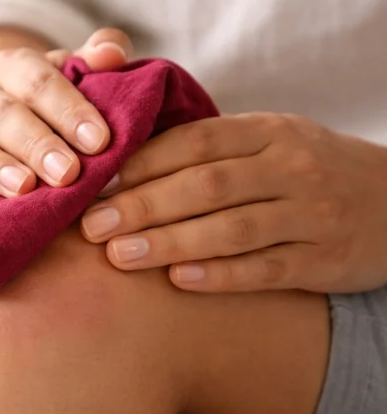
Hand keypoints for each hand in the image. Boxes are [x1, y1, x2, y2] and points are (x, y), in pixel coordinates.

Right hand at [0, 28, 133, 199]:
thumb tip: (113, 53)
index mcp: (12, 66)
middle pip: (2, 113)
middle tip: (67, 173)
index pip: (37, 79)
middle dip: (36, 143)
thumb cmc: (48, 106)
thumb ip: (94, 62)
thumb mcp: (73, 76)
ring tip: (24, 188)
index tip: (98, 141)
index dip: (68, 109)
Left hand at [80, 113, 386, 292]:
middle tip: (90, 225)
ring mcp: (311, 214)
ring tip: (118, 256)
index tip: (96, 182)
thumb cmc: (305, 173)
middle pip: (206, 185)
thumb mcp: (269, 142)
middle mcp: (292, 167)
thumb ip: (208, 147)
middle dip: (142, 206)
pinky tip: (177, 280)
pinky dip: (220, 275)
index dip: (142, 162)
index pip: (197, 141)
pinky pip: (266, 268)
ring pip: (232, 229)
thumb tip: (118, 159)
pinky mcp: (324, 259)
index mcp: (269, 133)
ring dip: (170, 242)